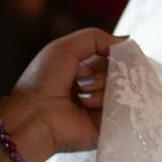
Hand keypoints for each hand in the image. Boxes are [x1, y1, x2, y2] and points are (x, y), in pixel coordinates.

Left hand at [0, 28, 117, 161]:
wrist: (34, 116)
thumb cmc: (43, 81)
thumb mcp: (64, 48)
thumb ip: (95, 38)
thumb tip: (126, 42)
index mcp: (83, 69)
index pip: (111, 57)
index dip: (112, 54)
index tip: (108, 55)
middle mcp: (94, 87)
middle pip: (120, 72)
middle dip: (106, 71)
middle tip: (85, 78)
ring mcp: (101, 106)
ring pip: (122, 89)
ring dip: (102, 88)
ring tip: (82, 96)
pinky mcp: (107, 123)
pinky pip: (123, 108)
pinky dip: (107, 103)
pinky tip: (88, 105)